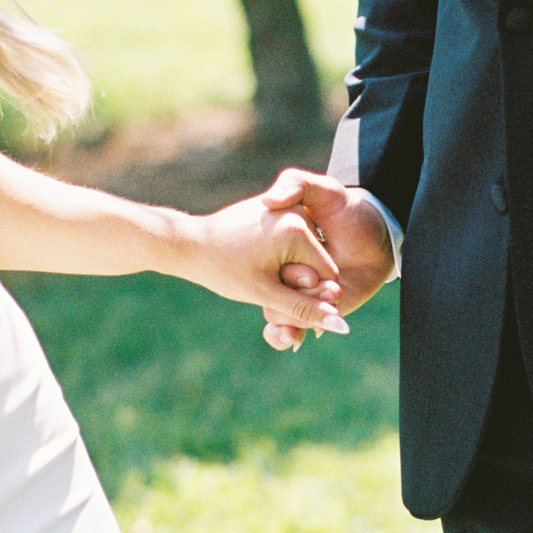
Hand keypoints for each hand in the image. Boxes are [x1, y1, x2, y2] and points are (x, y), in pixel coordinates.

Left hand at [186, 194, 348, 336]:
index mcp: (299, 230)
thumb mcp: (266, 295)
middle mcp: (298, 212)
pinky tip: (256, 256)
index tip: (273, 289)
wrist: (190, 242)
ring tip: (255, 266)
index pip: (327, 276)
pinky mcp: (279, 207)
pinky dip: (281, 254)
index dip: (306, 293)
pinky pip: (292, 239)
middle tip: (258, 277)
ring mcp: (289, 206)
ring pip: (304, 252)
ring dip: (288, 267)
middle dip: (295, 279)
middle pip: (316, 263)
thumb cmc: (224, 270)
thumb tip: (342, 326)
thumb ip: (306, 310)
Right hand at [258, 169, 395, 350]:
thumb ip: (296, 183)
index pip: (264, 262)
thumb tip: (269, 200)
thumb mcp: (325, 190)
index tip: (316, 271)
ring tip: (336, 295)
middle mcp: (281, 269)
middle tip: (334, 287)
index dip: (289, 270)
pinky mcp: (307, 311)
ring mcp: (293, 291)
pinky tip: (294, 338)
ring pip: (278, 313)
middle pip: (269, 291)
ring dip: (304, 314)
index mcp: (277, 244)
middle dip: (299, 295)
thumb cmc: (350, 211)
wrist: (378, 239)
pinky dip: (285, 336)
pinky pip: (286, 329)